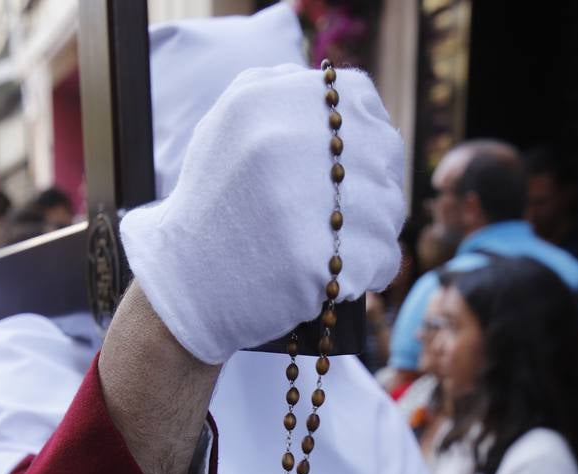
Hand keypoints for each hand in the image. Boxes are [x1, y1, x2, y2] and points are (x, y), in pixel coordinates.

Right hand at [119, 64, 405, 363]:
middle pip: (384, 154)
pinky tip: (341, 274)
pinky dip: (370, 270)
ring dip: (374, 229)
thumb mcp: (230, 123)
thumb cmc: (216, 203)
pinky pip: (383, 258)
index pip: (361, 104)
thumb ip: (283, 91)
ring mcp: (311, 199)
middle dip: (373, 185)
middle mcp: (294, 140)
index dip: (364, 139)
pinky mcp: (323, 258)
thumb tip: (350, 99)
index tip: (351, 166)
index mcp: (272, 100)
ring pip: (390, 207)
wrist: (187, 279)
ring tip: (332, 245)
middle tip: (344, 214)